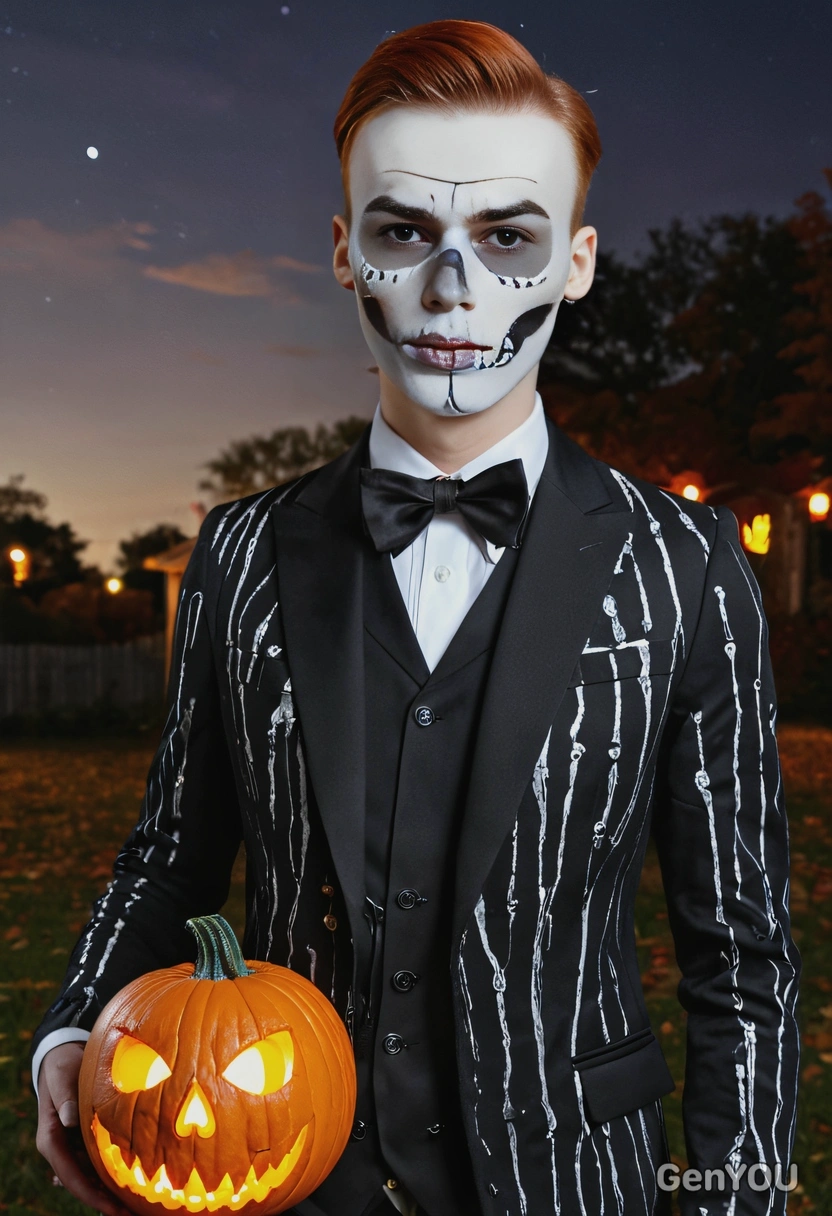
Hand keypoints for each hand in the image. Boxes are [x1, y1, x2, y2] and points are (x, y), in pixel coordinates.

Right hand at [36, 1041, 131, 1215]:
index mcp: (50, 1140)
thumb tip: (69, 1118)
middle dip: (105, 1201)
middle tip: (132, 1214)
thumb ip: (66, 1097)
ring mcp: (73, 1146)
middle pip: (83, 1183)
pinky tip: (133, 1182)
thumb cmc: (62, 1066)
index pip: (71, 1177)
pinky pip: (98, 1162)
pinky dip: (113, 1173)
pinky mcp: (84, 1139)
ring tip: (137, 1205)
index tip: (113, 1209)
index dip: (92, 1196)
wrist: (63, 1056)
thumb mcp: (61, 1077)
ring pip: (92, 1176)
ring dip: (111, 1190)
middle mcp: (61, 1149)